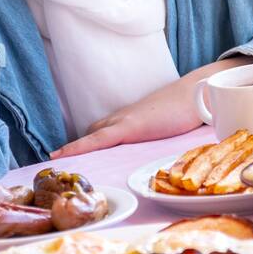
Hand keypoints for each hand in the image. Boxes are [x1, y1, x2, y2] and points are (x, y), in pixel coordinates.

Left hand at [49, 55, 252, 158]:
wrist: (199, 93)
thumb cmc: (190, 109)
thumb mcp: (171, 124)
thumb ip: (163, 132)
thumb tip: (167, 143)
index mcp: (133, 117)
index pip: (103, 129)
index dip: (87, 141)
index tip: (69, 153)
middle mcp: (124, 116)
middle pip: (94, 131)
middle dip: (78, 146)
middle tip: (58, 161)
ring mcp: (125, 120)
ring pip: (91, 135)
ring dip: (73, 148)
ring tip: (53, 161)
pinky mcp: (130, 126)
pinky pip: (97, 139)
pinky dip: (78, 146)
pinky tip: (60, 156)